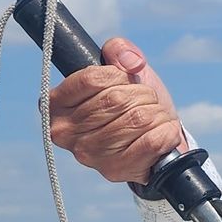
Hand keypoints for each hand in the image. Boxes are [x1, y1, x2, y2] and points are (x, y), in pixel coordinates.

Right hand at [46, 37, 186, 188]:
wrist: (154, 140)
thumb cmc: (134, 103)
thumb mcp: (125, 70)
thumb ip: (120, 51)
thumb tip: (130, 61)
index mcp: (56, 104)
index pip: (93, 78)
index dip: (119, 75)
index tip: (125, 82)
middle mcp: (65, 133)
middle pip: (116, 99)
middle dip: (142, 95)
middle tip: (145, 102)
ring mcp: (88, 155)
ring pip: (137, 119)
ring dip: (157, 113)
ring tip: (154, 118)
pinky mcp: (114, 170)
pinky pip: (151, 141)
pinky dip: (166, 131)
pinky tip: (163, 132)